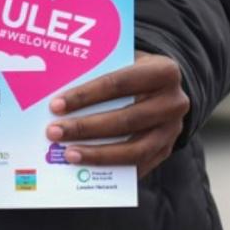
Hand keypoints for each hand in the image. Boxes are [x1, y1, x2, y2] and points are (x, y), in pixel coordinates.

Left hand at [49, 52, 190, 173]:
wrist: (164, 87)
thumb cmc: (132, 72)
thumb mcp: (122, 61)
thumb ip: (98, 71)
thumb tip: (56, 92)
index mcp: (164, 71)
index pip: (119, 83)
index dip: (86, 95)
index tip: (56, 105)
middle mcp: (174, 102)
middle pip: (126, 119)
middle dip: (85, 127)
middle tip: (54, 132)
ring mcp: (173, 130)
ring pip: (134, 149)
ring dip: (97, 154)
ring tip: (68, 154)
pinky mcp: (167, 150)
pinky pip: (138, 166)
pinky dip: (111, 169)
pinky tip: (86, 169)